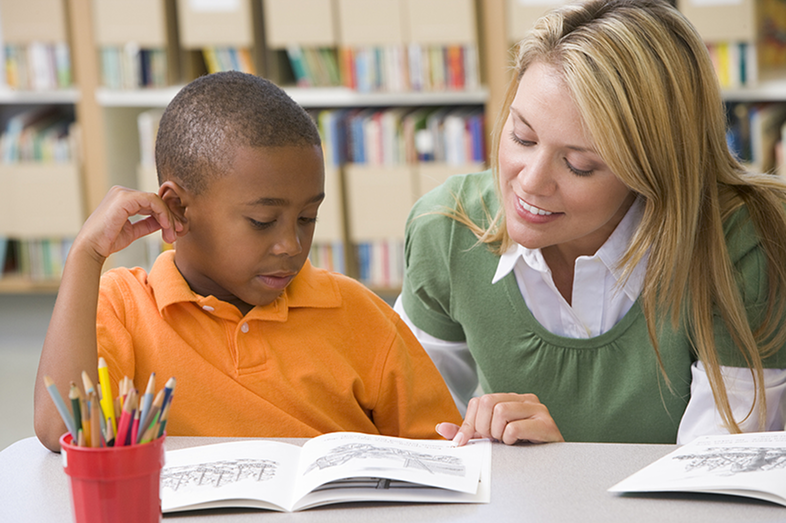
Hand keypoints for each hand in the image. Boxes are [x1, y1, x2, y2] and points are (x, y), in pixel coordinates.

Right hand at [77, 185, 182, 260]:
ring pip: (156, 201)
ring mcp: (123, 193)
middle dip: (170, 218)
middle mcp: (122, 192)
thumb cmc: (107, 241)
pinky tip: (166, 226)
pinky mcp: (125, 198)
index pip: (151, 204)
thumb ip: (148, 224)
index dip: (166, 217)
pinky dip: (163, 213)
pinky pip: (152, 201)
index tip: (174, 233)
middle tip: (178, 233)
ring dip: (168, 218)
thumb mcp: (133, 231)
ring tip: (172, 234)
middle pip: (156, 201)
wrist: (91, 248)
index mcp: (123, 199)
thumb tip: (165, 222)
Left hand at [436, 393, 563, 445]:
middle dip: (484, 428)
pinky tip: (519, 444)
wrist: (552, 465)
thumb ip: (468, 431)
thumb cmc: (521, 449)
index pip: (478, 401)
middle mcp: (524, 398)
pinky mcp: (547, 424)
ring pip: (500, 412)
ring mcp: (538, 408)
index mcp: (510, 399)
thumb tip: (442, 429)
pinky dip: (511, 440)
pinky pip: (514, 428)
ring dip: (499, 434)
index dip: (471, 424)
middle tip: (495, 440)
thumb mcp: (491, 438)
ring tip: (508, 442)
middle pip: (487, 402)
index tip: (475, 440)